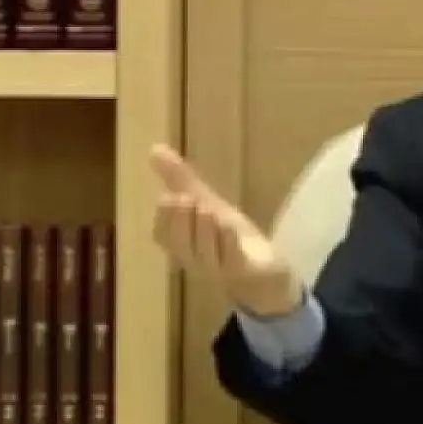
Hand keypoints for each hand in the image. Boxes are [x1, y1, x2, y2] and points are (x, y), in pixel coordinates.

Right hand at [150, 143, 302, 316]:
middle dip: (181, 221)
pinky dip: (228, 244)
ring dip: (205, 230)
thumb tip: (154, 149)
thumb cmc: (231, 240)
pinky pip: (232, 261)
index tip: (168, 196)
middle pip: (180, 244)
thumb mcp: (208, 204)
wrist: (268, 275)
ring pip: (204, 253)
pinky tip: (229, 227)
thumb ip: (181, 180)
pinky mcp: (244, 273)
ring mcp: (220, 269)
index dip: (165, 218)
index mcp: (183, 244)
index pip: (163, 234)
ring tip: (207, 208)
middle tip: (185, 199)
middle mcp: (195, 259)